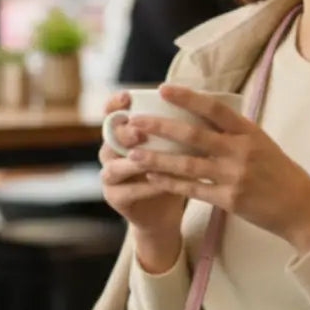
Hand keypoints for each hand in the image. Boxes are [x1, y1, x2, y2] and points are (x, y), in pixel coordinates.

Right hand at [99, 92, 184, 269]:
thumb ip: (176, 127)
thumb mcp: (174, 145)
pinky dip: (146, 187)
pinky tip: (162, 183)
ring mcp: (110, 176)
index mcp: (122, 134)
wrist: (163, 212)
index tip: (128, 97)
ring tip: (148, 159)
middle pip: (109, 139)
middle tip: (139, 133)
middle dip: (123, 134)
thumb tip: (200, 98)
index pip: (112, 114)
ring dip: (132, 163)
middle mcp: (110, 152)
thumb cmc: (172, 170)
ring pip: (114, 167)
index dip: (115, 104)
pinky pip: (128, 191)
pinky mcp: (115, 198)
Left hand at [126, 85, 309, 257]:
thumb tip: (203, 113)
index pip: (214, 108)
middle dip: (161, 126)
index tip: (164, 89)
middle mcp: (241, 151)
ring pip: (188, 164)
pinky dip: (171, 183)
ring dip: (157, 158)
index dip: (187, 97)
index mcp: (249, 132)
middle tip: (135, 121)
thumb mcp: (262, 143)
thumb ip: (234, 131)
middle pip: (193, 135)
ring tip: (133, 153)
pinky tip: (152, 177)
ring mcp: (235, 176)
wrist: (300, 208)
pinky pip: (193, 190)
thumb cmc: (279, 172)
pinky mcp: (230, 200)